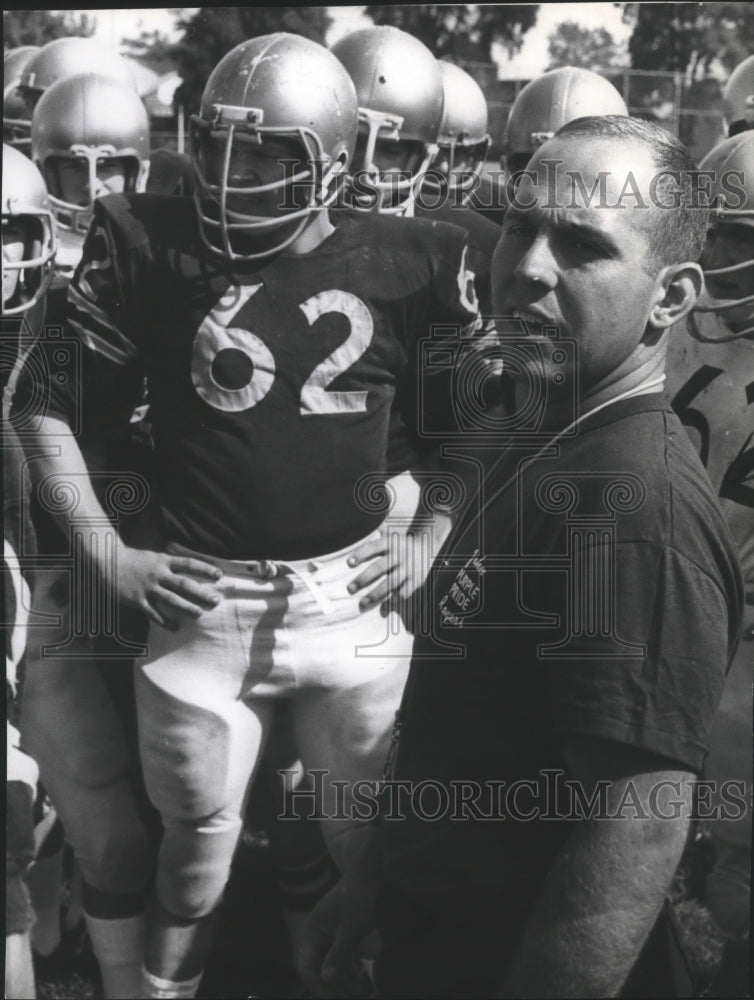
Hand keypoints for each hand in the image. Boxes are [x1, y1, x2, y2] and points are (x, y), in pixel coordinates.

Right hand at [109, 546, 223, 629]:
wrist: (108, 561)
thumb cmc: (135, 559)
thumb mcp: (155, 556)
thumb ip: (170, 563)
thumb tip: (191, 567)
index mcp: (163, 561)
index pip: (188, 563)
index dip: (204, 568)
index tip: (219, 574)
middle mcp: (158, 574)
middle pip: (183, 584)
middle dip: (201, 592)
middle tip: (216, 600)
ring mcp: (147, 588)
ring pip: (170, 599)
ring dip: (186, 607)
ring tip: (199, 614)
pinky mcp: (137, 600)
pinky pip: (153, 613)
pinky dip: (165, 621)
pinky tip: (176, 627)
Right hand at [297, 882, 375, 998]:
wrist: (372, 874)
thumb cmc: (359, 898)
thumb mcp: (350, 929)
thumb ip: (338, 955)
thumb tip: (326, 979)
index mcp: (313, 932)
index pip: (307, 967)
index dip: (317, 985)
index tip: (334, 996)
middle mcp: (318, 936)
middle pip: (320, 969)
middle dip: (334, 985)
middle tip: (352, 996)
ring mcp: (331, 935)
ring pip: (332, 965)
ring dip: (344, 980)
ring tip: (361, 990)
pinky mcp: (344, 935)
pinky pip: (343, 958)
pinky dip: (351, 969)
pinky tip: (361, 979)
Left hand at [347, 511, 451, 612]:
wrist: (429, 546)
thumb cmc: (402, 543)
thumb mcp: (391, 535)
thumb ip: (376, 536)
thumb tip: (357, 529)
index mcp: (391, 543)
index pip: (374, 547)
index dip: (361, 554)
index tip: (349, 563)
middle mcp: (399, 555)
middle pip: (379, 568)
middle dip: (364, 579)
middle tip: (350, 588)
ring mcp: (408, 569)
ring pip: (390, 583)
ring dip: (375, 594)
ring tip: (363, 603)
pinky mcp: (416, 580)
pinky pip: (404, 593)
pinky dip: (393, 602)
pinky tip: (383, 609)